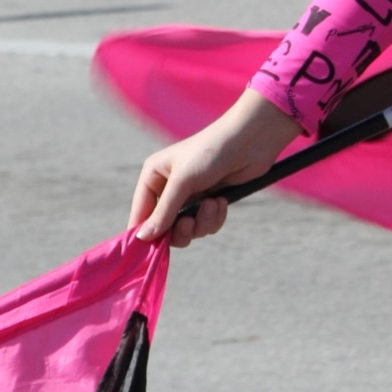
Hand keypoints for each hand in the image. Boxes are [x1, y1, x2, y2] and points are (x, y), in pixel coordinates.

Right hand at [128, 89, 298, 247]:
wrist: (250, 140)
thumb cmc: (211, 152)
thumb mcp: (183, 181)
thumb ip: (163, 211)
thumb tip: (142, 238)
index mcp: (154, 175)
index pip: (141, 212)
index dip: (144, 232)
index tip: (150, 251)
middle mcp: (170, 187)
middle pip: (165, 227)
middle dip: (180, 229)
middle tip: (189, 224)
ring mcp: (192, 195)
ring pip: (188, 229)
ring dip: (202, 221)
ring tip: (213, 203)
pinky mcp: (211, 200)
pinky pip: (206, 224)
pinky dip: (214, 217)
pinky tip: (221, 200)